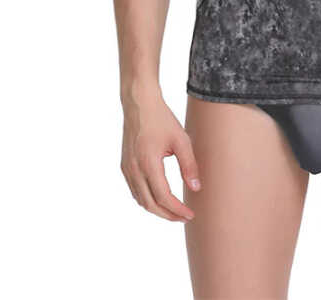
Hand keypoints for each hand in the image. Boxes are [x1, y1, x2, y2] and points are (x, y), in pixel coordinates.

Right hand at [120, 85, 201, 221]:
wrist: (139, 104)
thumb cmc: (162, 119)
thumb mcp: (181, 140)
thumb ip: (189, 165)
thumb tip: (196, 188)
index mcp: (148, 164)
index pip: (163, 197)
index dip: (177, 210)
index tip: (190, 214)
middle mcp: (134, 170)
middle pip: (150, 204)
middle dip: (167, 214)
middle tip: (183, 217)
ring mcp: (127, 169)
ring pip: (140, 200)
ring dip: (156, 209)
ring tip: (174, 210)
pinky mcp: (124, 165)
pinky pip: (134, 190)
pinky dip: (147, 199)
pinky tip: (159, 197)